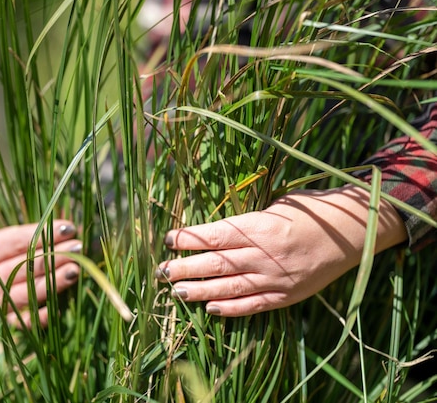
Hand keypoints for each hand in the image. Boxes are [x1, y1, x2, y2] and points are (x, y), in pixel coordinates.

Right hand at [0, 220, 80, 327]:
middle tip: (77, 248)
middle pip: (22, 266)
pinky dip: (40, 317)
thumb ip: (41, 230)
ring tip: (75, 270)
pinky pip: (24, 322)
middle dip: (53, 256)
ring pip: (25, 293)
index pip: (16, 241)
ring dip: (52, 282)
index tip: (69, 228)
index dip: (42, 234)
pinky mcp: (7, 319)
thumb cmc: (14, 247)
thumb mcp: (20, 233)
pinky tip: (58, 308)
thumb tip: (70, 228)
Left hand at [155, 186, 406, 316]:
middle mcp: (264, 254)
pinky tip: (210, 309)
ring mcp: (275, 277)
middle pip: (216, 263)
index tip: (169, 239)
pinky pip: (254, 305)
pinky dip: (231, 309)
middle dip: (185, 267)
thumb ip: (246, 219)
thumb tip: (213, 228)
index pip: (215, 234)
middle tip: (161, 271)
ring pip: (230, 287)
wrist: (352, 232)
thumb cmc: (310, 211)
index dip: (189, 238)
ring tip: (176, 292)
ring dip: (200, 290)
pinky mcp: (286, 295)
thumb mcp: (276, 204)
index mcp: (259, 226)